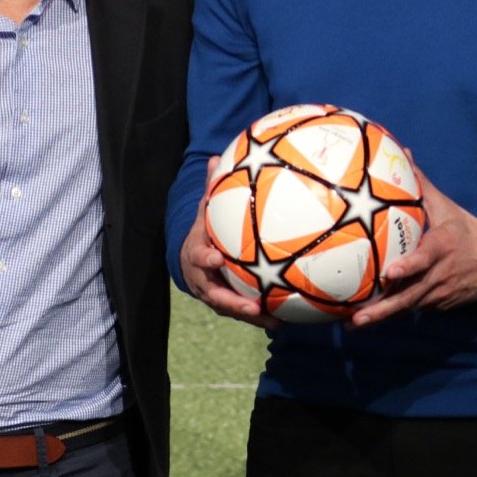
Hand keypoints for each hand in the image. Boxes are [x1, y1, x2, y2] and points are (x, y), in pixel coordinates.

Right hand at [178, 156, 278, 328]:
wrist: (192, 258)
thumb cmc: (205, 230)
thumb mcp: (205, 210)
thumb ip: (211, 188)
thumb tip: (214, 157)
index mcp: (197, 254)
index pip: (199, 256)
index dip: (206, 258)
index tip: (217, 257)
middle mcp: (203, 278)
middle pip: (214, 293)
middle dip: (230, 301)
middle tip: (249, 305)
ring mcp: (215, 294)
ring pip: (231, 308)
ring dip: (250, 316)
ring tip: (271, 319)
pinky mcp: (228, 304)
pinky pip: (244, 312)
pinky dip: (261, 317)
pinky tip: (283, 319)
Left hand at [349, 166, 476, 327]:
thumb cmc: (465, 230)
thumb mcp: (445, 206)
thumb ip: (421, 184)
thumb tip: (403, 152)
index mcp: (443, 247)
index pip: (425, 259)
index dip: (409, 267)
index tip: (391, 273)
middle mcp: (441, 274)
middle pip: (411, 295)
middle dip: (384, 308)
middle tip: (358, 317)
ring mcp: (441, 293)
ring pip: (409, 306)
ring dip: (383, 316)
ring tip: (354, 323)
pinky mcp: (440, 305)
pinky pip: (414, 308)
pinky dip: (394, 314)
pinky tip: (370, 318)